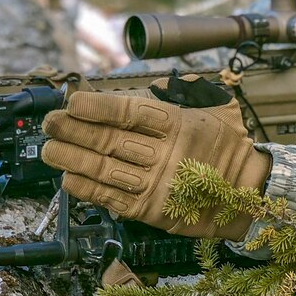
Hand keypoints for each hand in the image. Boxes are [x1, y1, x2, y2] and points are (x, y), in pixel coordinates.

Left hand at [41, 76, 270, 239]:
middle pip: (110, 140)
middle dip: (74, 131)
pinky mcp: (151, 209)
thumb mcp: (212, 109)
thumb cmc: (225, 147)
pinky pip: (112, 198)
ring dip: (72, 160)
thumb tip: (139, 87)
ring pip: (105, 169)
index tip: (73, 101)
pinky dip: (87, 189)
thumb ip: (178, 94)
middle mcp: (165, 154)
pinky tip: (68, 179)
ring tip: (49, 151)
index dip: (98, 106)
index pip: (130, 111)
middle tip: (50, 123)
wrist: (246, 193)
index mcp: (179, 125)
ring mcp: (157, 184)